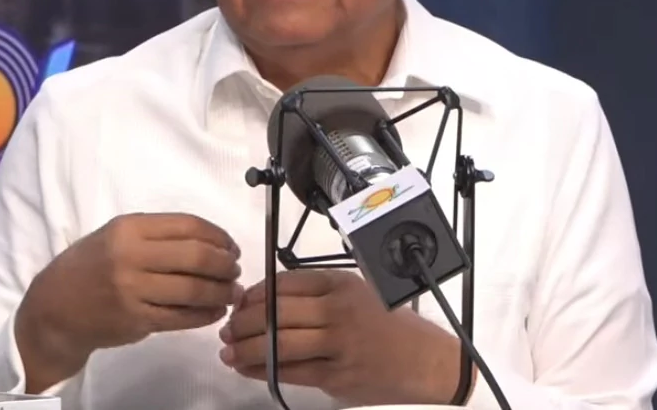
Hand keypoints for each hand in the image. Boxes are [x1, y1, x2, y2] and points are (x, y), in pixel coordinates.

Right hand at [17, 212, 242, 389]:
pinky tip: (215, 310)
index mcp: (129, 228)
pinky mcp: (136, 320)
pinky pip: (181, 318)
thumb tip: (210, 241)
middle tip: (235, 270)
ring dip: (221, 291)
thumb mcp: (116, 235)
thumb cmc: (91, 265)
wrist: (55, 307)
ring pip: (193, 290)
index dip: (218, 236)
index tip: (231, 245)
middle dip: (225, 264)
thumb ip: (158, 234)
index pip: (188, 226)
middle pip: (196, 257)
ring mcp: (133, 290)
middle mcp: (131, 256)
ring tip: (232, 291)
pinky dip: (205, 314)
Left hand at [218, 269, 463, 406]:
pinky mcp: (337, 375)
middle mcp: (338, 310)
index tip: (240, 300)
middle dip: (244, 321)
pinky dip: (262, 370)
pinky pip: (290, 371)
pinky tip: (246, 367)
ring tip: (228, 349)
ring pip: (279, 343)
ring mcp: (337, 344)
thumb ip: (322, 294)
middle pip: (277, 312)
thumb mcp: (361, 294)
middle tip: (227, 326)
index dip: (256, 293)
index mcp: (342, 284)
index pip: (286, 283)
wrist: (429, 363)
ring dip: (246, 347)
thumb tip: (271, 299)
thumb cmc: (393, 327)